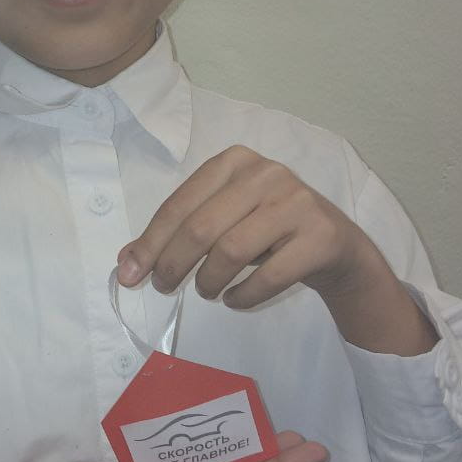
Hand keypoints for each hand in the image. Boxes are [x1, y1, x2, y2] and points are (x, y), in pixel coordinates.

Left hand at [117, 146, 436, 353]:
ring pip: (232, 251)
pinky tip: (235, 300)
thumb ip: (177, 233)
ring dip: (209, 281)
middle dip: (173, 264)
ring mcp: (296, 202)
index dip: (150, 242)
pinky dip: (243, 296)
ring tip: (207, 291)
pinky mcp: (319, 235)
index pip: (180, 204)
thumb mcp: (223, 220)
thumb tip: (126, 262)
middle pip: (202, 227)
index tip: (129, 274)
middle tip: (163, 288)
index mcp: (235, 161)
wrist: (335, 246)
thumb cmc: (267, 230)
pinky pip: (269, 275)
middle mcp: (266, 173)